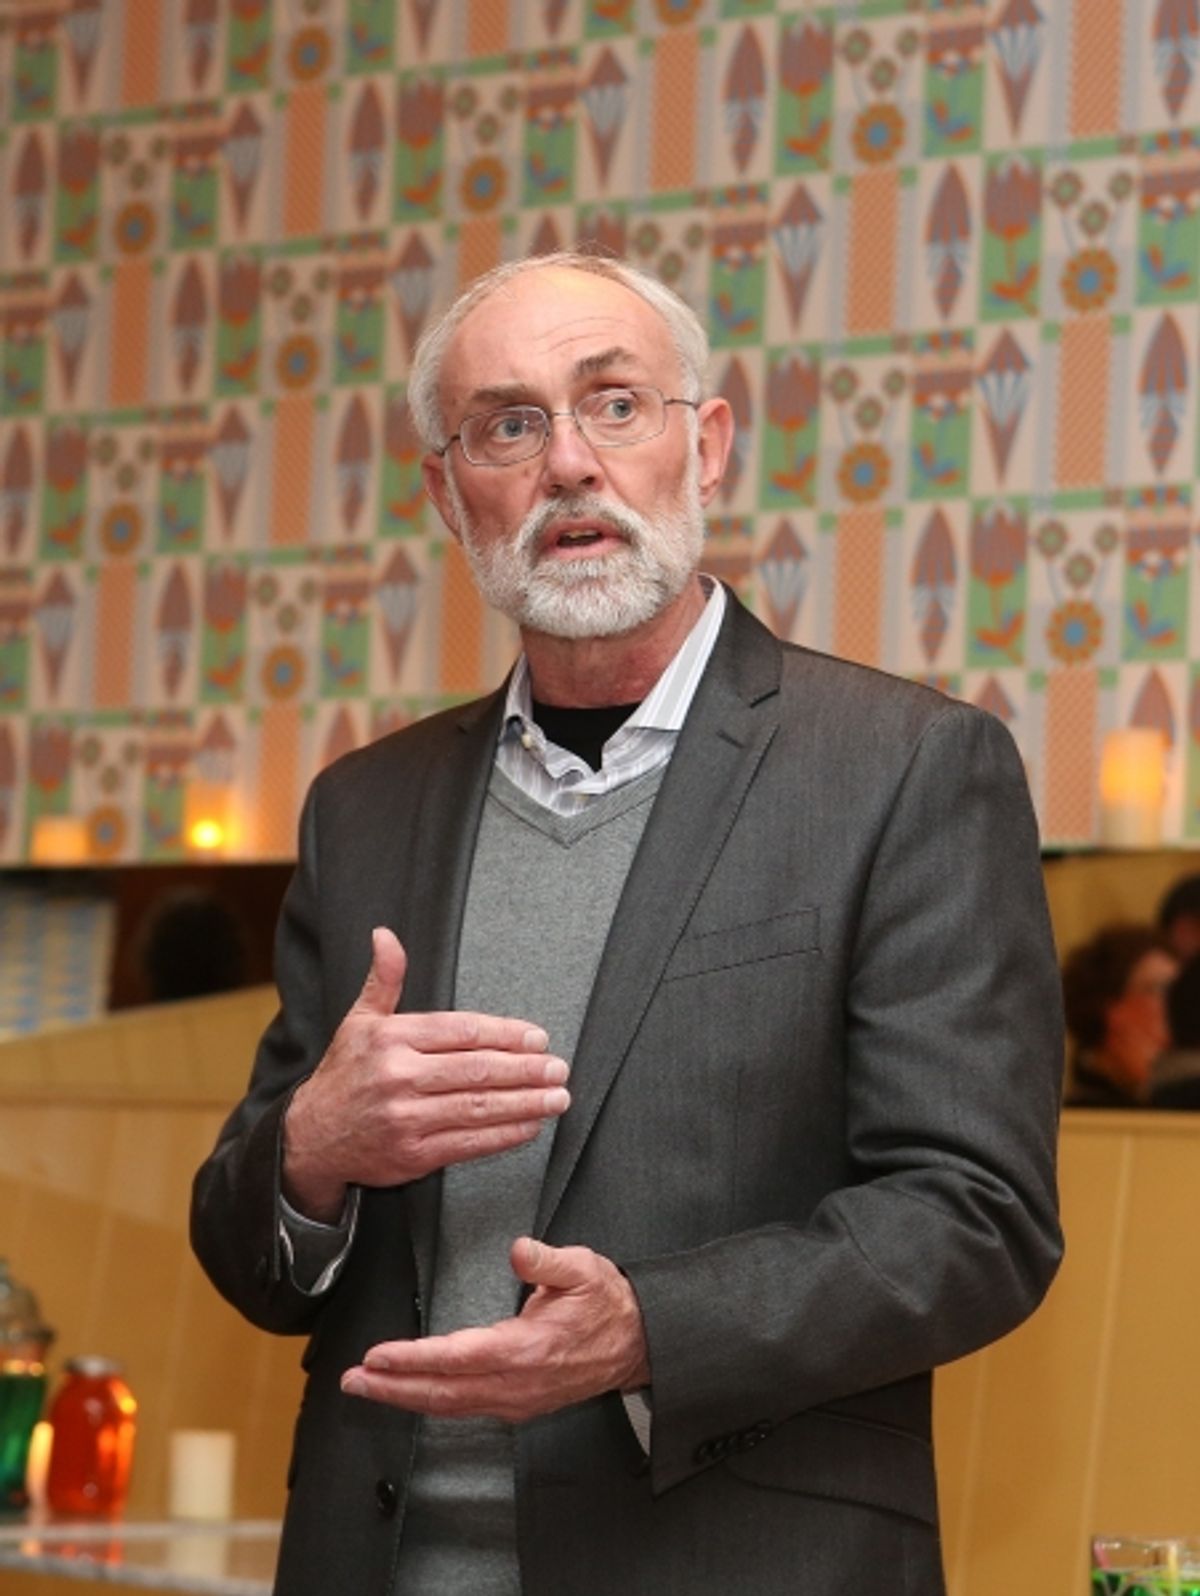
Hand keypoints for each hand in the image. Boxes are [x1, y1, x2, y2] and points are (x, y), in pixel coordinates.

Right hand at [283, 929, 569, 1220]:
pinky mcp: (413, 1156)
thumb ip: (383, 979)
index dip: (505, 1034)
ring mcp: (406, 1119)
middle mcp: (398, 1077)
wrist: (311, 1138)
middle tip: (558, 1068)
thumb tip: (386, 935)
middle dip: (525, 1070)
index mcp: (391, 1039)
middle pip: (476, 1070)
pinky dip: (504, 1136)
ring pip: (478, 1108)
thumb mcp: (359, 1020)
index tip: (537, 1038)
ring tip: (556, 1097)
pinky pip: (468, 1144)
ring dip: (525, 1103)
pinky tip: (529, 1126)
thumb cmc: (346, 1074)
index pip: (462, 1032)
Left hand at [340, 1238, 649, 1421]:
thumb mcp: (583, 1268)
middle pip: (442, 1393)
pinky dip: (432, 1402)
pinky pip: (465, 1408)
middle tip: (352, 1380)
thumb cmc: (607, 1304)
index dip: (413, 1359)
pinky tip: (412, 1394)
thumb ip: (547, 1261)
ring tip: (367, 1387)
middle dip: (392, 1388)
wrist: (638, 1343)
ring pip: (449, 1406)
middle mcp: (516, 1383)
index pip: (456, 1357)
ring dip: (405, 1398)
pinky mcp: (518, 1405)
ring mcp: (516, 1400)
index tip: (378, 1355)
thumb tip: (519, 1250)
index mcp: (526, 1349)